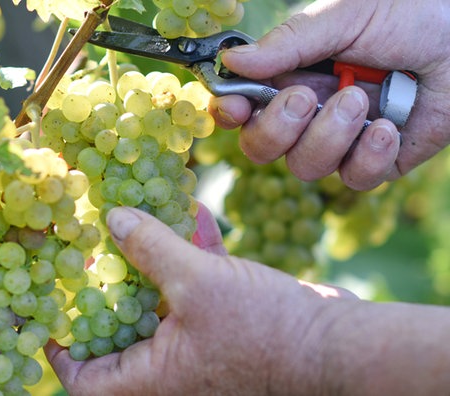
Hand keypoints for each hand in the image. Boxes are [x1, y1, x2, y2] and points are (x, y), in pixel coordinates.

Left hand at [45, 206, 355, 394]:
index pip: (85, 381)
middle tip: (90, 253)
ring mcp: (200, 351)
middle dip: (106, 290)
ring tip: (137, 220)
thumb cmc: (265, 331)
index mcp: (152, 380)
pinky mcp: (227, 329)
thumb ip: (150, 249)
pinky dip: (194, 258)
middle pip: (117, 335)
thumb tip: (114, 219)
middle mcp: (171, 372)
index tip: (48, 316)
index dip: (60, 352)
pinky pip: (198, 293)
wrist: (340, 349)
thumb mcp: (198, 283)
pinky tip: (196, 215)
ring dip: (152, 263)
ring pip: (161, 306)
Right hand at [211, 0, 449, 189]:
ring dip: (328, 136)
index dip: (230, 113)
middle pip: (261, 148)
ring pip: (305, 168)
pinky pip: (354, 179)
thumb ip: (287, 43)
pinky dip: (369, 155)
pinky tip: (388, 126)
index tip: (236, 106)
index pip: (242, 108)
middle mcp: (309, 113)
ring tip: (361, 98)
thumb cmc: (409, 14)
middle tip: (305, 97)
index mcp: (291, 75)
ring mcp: (341, 141)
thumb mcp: (342, 17)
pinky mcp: (377, 161)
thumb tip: (231, 62)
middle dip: (277, 129)